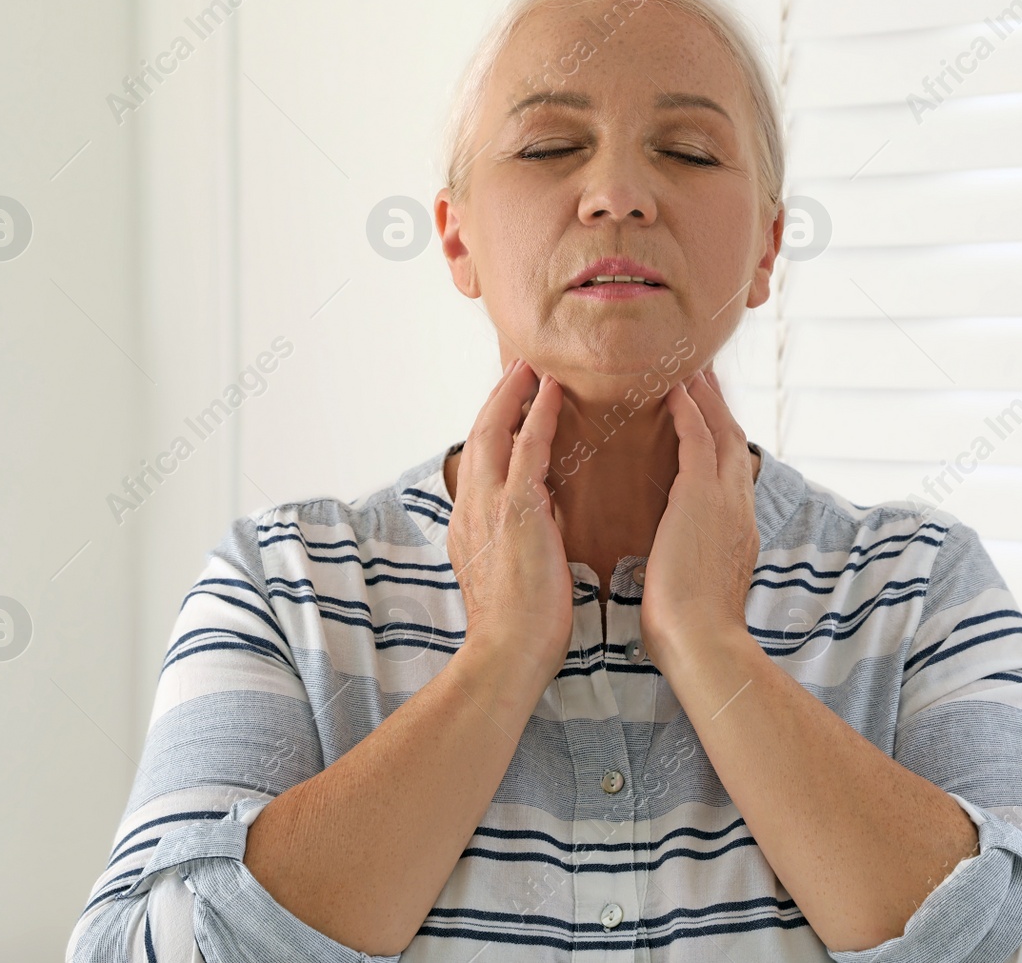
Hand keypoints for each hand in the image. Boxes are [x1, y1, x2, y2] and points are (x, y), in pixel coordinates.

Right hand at [446, 358, 573, 684]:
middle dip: (496, 398)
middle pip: (478, 436)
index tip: (508, 405)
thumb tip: (536, 528)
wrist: (507, 656)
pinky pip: (527, 448)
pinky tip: (551, 390)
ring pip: (494, 431)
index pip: (478, 463)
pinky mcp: (515, 511)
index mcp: (469, 525)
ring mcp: (489, 507)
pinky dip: (537, 414)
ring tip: (532, 365)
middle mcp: (471, 508)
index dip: (492, 429)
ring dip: (513, 393)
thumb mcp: (510, 578)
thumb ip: (517, 545)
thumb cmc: (519, 630)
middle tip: (517, 367)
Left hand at [639, 367, 759, 669]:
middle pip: (733, 441)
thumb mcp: (697, 586)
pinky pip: (697, 439)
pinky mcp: (703, 495)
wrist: (701, 641)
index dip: (721, 441)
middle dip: (719, 407)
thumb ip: (692, 564)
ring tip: (691, 369)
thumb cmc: (689, 628)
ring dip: (705, 398)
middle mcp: (739, 507)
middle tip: (706, 375)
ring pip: (720, 432)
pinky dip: (688, 412)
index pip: (731, 473)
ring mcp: (726, 499)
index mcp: (737, 530)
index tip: (709, 417)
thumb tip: (678, 564)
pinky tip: (674, 391)